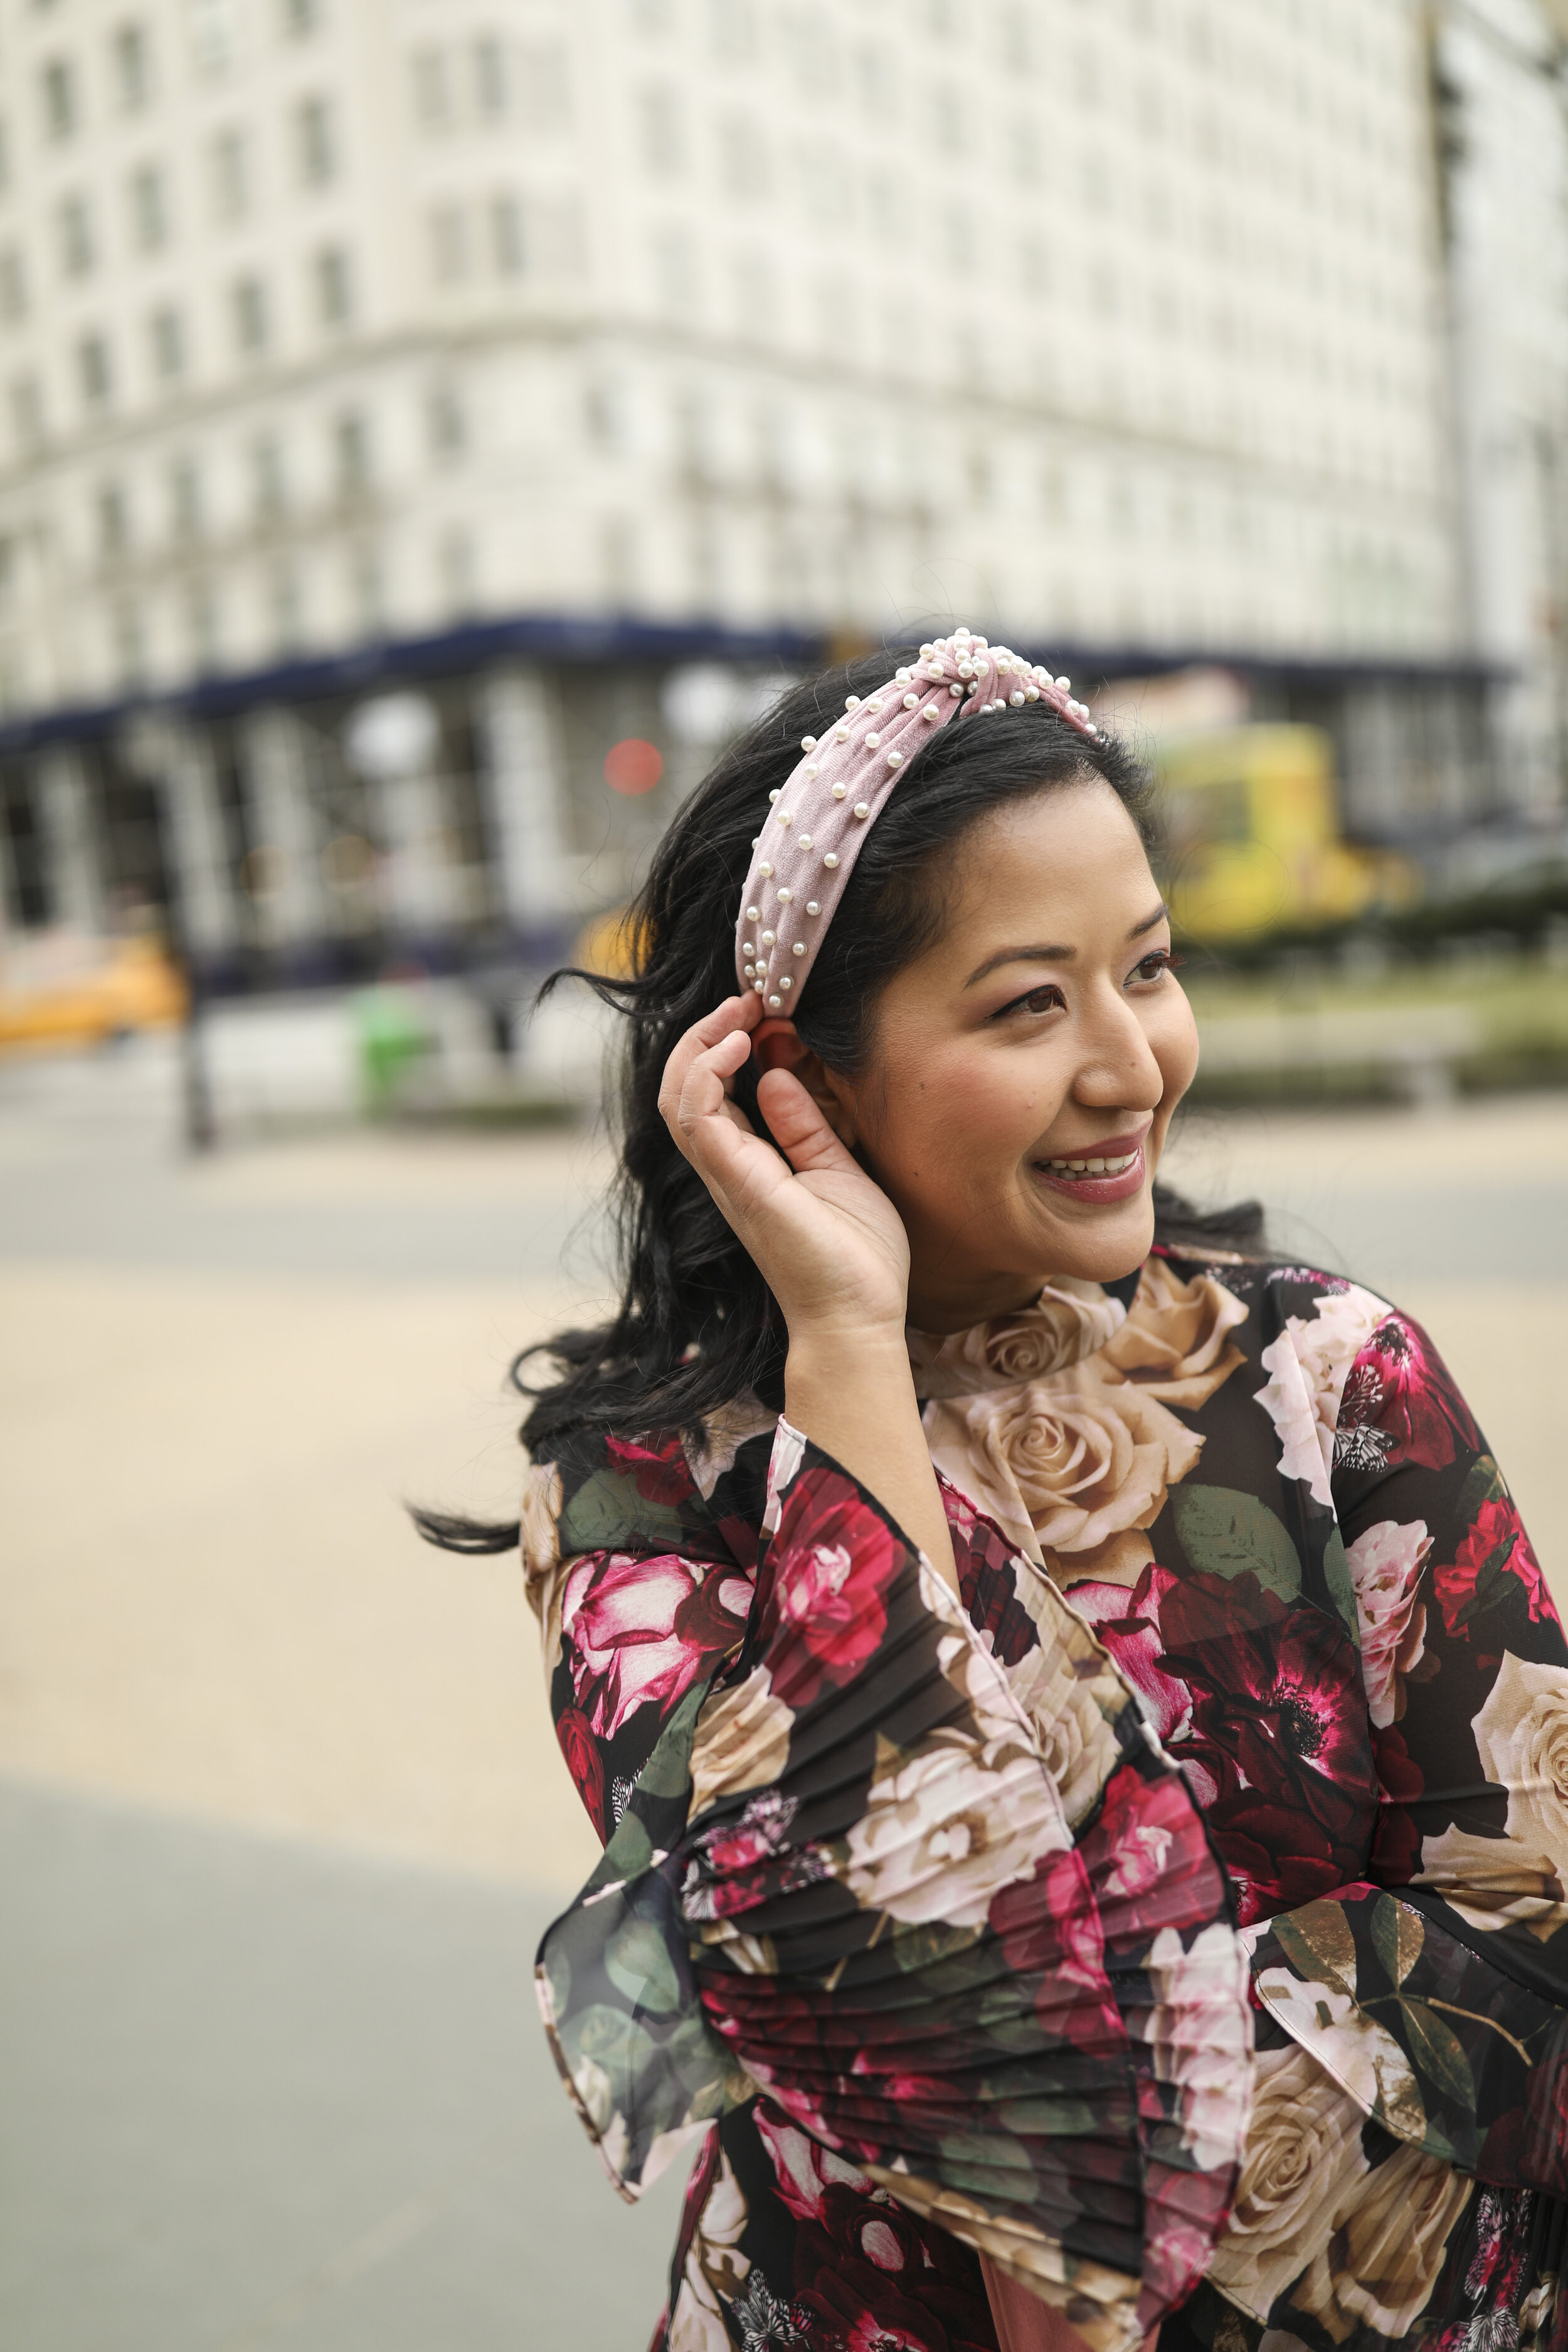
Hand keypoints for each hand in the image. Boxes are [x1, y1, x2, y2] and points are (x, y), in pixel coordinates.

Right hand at [658, 993, 911, 1343]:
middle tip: (746, 1000)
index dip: (725, 1045)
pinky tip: (740, 1046)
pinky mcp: (739, 1183)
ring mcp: (728, 1176)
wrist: (860, 1317)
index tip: (762, 1012)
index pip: (710, 1094)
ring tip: (739, 1015)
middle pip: (681, 1088)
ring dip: (700, 1044)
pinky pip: (697, 1117)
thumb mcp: (837, 1168)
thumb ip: (804, 1123)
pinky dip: (707, 1073)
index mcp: (749, 1164)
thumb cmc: (857, 1257)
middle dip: (705, 1034)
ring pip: (677, 1097)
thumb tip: (779, 1072)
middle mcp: (728, 1168)